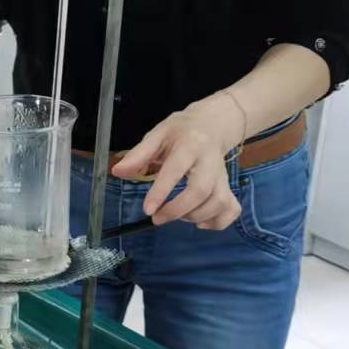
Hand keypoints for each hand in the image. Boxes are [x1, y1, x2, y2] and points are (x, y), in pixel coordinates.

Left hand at [113, 93, 244, 229]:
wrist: (211, 125)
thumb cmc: (180, 131)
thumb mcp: (157, 135)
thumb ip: (138, 154)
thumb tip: (117, 172)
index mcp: (189, 146)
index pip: (176, 169)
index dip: (162, 191)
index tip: (148, 210)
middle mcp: (210, 161)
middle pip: (201, 190)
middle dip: (178, 210)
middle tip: (157, 218)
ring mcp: (222, 176)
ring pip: (218, 202)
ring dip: (195, 216)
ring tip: (176, 216)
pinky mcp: (229, 187)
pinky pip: (231, 209)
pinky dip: (217, 222)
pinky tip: (199, 223)